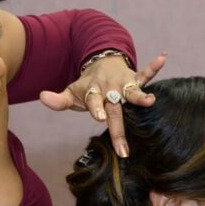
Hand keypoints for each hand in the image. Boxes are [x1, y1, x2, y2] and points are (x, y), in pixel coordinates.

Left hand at [39, 51, 167, 155]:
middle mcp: (109, 89)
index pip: (94, 102)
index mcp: (94, 92)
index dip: (96, 108)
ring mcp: (123, 83)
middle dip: (117, 126)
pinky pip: (145, 73)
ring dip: (141, 96)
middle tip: (122, 147)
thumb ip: (58, 100)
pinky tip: (163, 58)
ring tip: (150, 100)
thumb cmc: (88, 85)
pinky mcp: (134, 78)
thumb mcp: (72, 92)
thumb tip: (42, 97)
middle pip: (114, 109)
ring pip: (133, 92)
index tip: (99, 118)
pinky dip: (154, 66)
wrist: (101, 63)